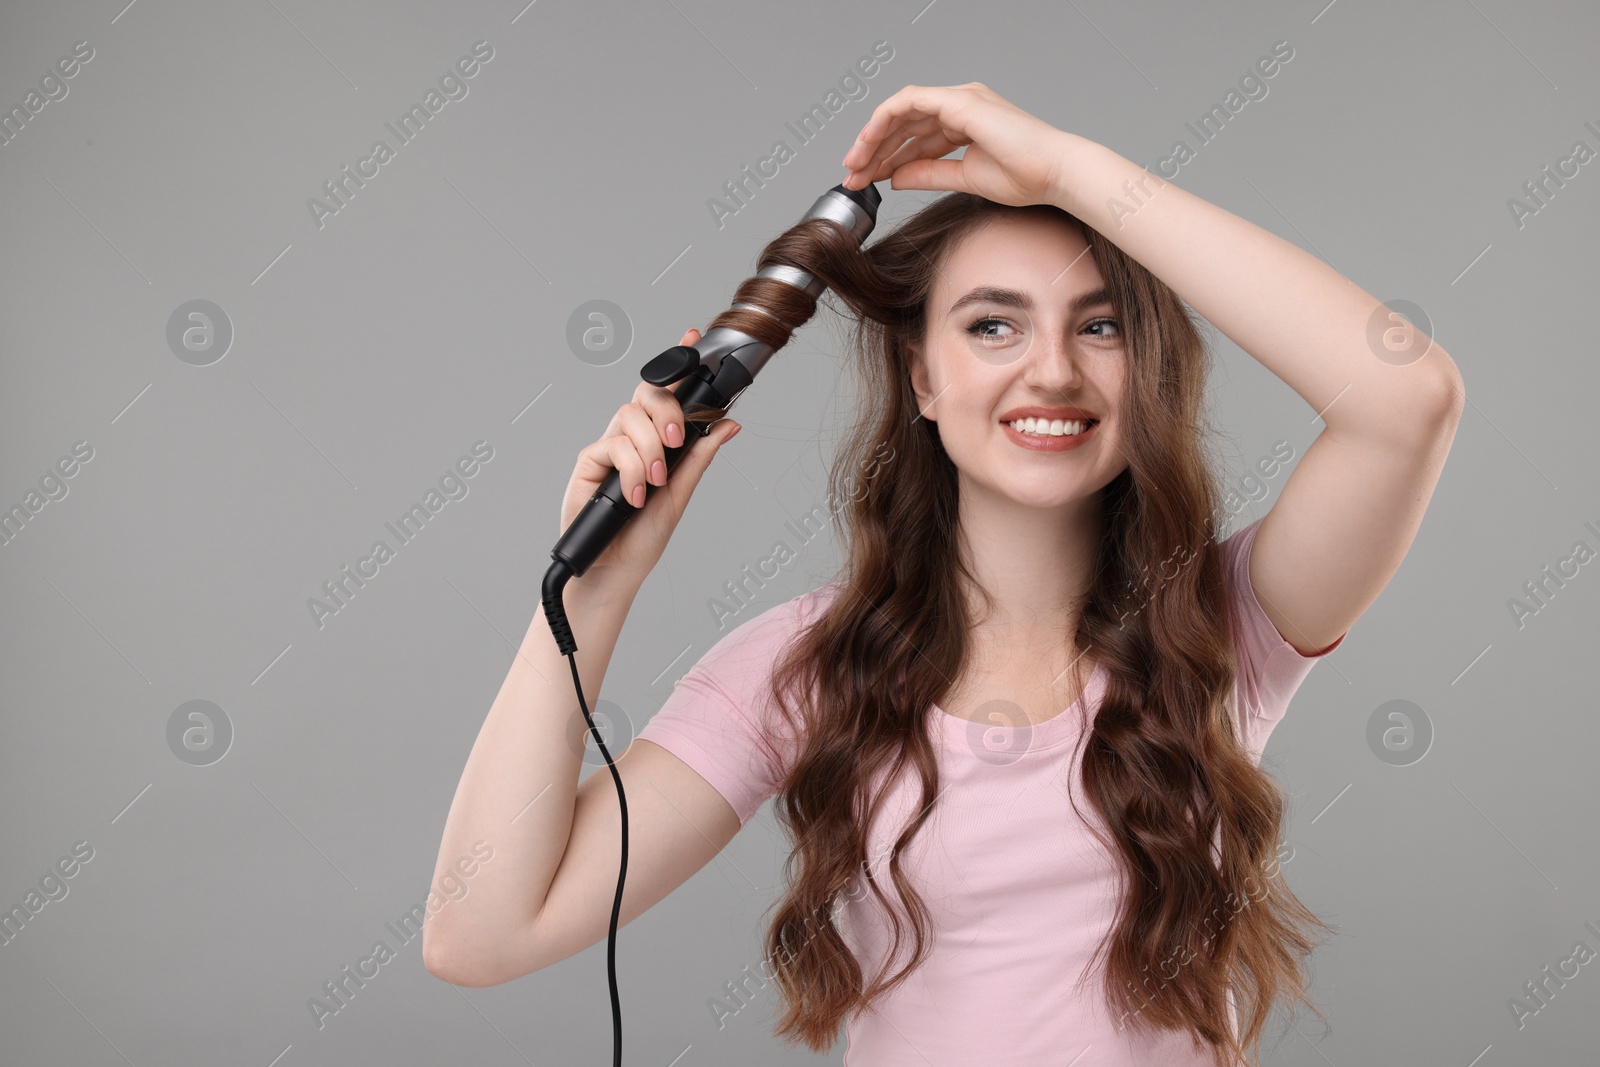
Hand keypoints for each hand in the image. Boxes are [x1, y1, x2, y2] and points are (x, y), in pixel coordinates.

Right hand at [558, 327, 741, 590]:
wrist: (616, 568)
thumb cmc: (644, 535)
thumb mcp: (681, 493)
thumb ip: (700, 456)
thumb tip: (730, 425)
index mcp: (657, 440)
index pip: (666, 393)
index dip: (677, 362)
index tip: (692, 336)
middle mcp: (631, 437)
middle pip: (646, 395)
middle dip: (665, 410)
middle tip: (675, 441)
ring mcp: (608, 447)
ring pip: (629, 418)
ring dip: (648, 450)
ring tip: (654, 483)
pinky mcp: (588, 462)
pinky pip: (612, 446)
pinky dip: (629, 470)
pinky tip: (635, 495)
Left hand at [840, 82, 1074, 207]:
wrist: (1054, 173)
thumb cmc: (1026, 176)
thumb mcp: (964, 179)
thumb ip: (928, 174)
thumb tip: (895, 178)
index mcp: (965, 121)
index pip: (915, 136)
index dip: (887, 157)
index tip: (867, 180)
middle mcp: (959, 105)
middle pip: (904, 123)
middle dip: (874, 150)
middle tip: (852, 176)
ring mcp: (959, 99)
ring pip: (900, 111)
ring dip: (873, 138)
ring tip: (854, 165)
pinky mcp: (958, 101)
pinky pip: (908, 102)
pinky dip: (884, 120)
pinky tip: (869, 144)